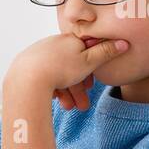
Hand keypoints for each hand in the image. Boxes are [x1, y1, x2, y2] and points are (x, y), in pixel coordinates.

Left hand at [6, 33, 128, 111]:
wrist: (27, 79)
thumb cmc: (60, 69)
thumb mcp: (89, 62)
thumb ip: (106, 52)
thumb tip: (123, 42)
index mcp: (68, 39)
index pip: (84, 52)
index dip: (90, 70)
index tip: (90, 86)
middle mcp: (52, 44)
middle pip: (70, 67)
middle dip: (78, 88)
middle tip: (82, 105)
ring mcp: (37, 55)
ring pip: (57, 75)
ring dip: (66, 93)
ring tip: (70, 108)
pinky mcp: (25, 67)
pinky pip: (43, 77)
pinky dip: (51, 90)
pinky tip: (56, 101)